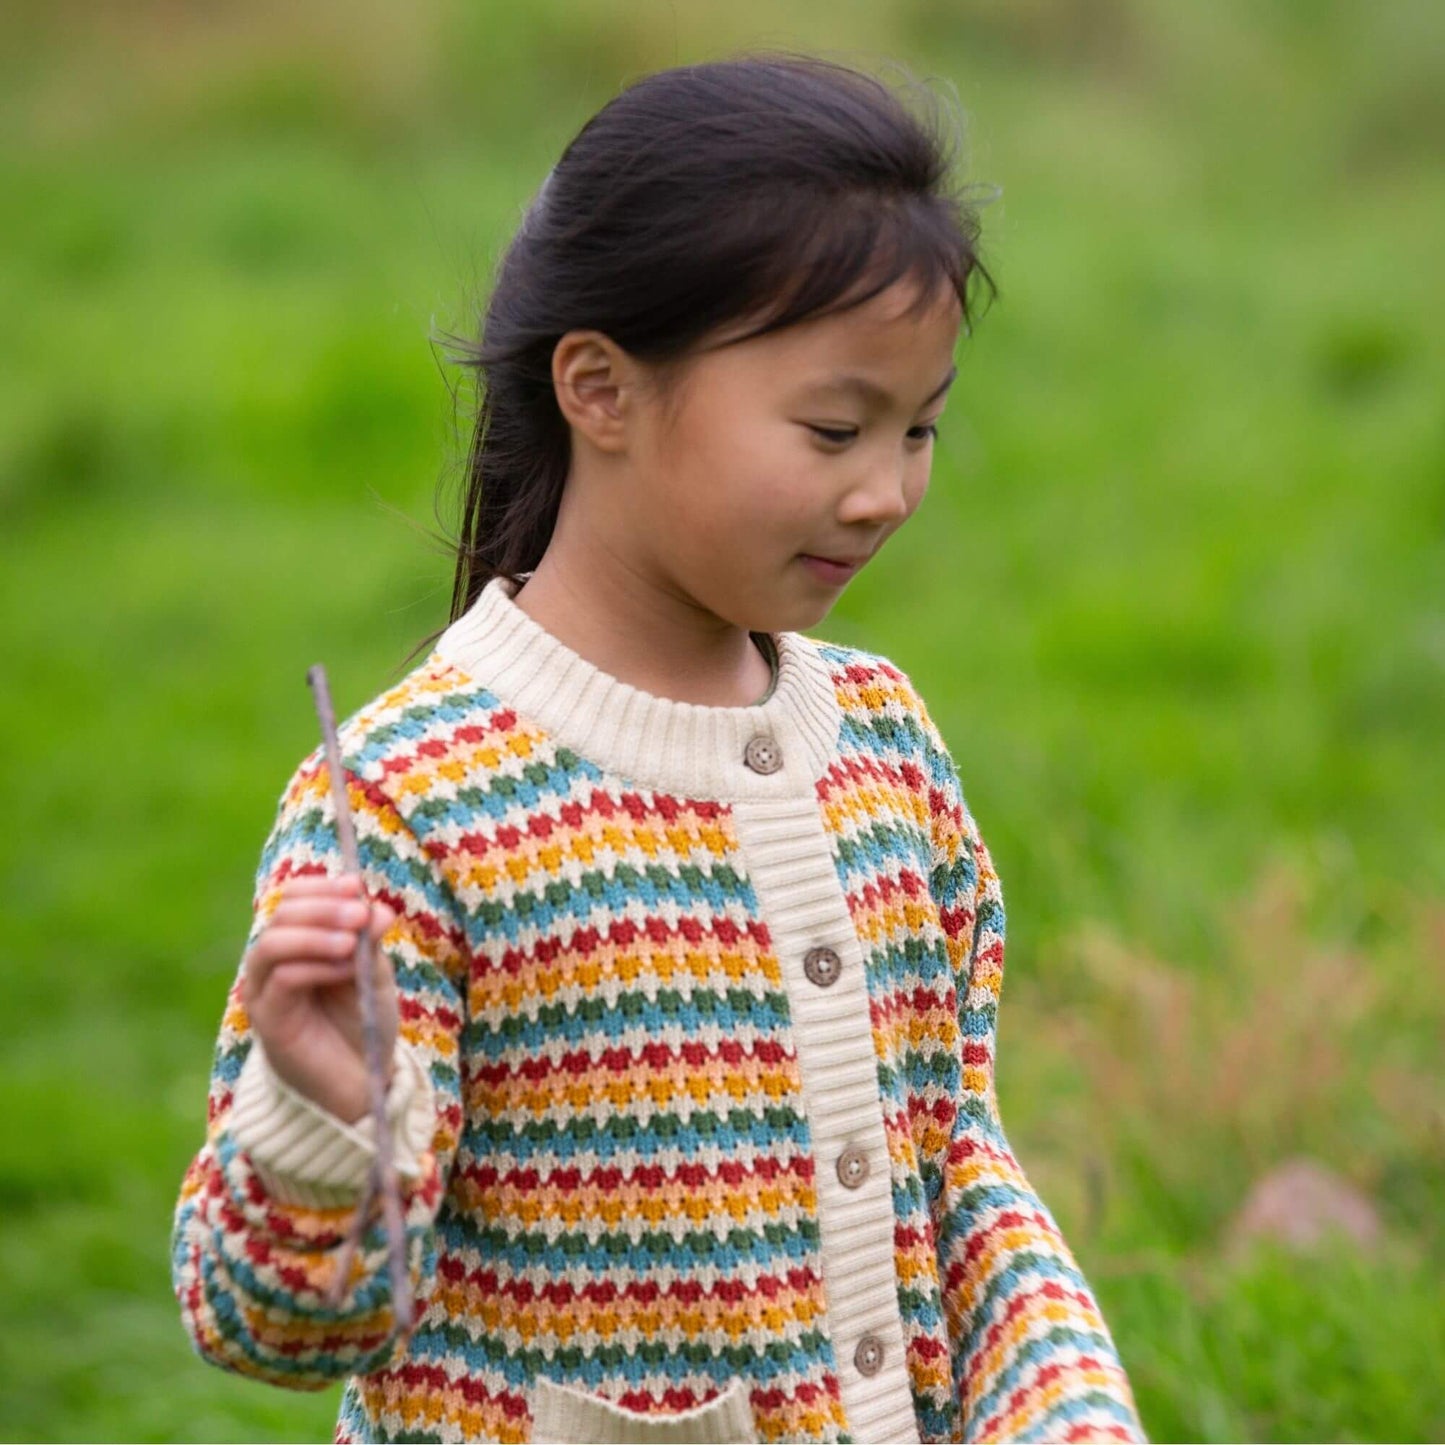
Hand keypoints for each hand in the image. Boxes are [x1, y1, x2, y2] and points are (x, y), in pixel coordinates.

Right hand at [241, 873, 398, 1124]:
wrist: (361, 1082)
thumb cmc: (365, 1023)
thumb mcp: (374, 973)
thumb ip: (371, 941)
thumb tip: (377, 907)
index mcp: (298, 943)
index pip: (294, 898)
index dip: (322, 887)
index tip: (357, 886)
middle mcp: (273, 962)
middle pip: (282, 914)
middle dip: (323, 906)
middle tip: (360, 911)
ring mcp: (264, 990)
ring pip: (273, 943)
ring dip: (316, 933)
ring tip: (352, 939)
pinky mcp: (268, 1019)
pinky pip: (281, 979)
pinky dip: (315, 965)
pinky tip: (345, 967)